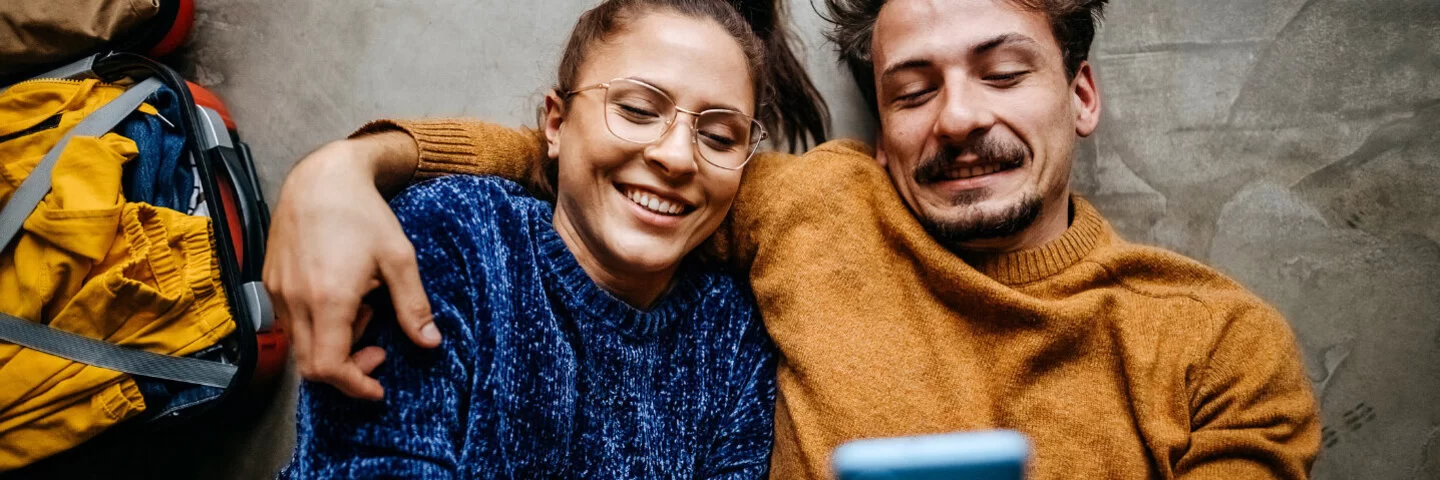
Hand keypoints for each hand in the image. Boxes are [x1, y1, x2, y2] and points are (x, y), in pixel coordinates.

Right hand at [263, 134, 438, 399]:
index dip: (354, 385)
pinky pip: (290, 322)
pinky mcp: (271, 281)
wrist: (321, 177)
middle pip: (311, 365)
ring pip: (300, 344)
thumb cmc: (361, 213)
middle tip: (378, 351)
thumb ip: (413, 305)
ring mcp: (278, 291)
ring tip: (363, 310)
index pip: (329, 368)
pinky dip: (317, 326)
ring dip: (333, 344)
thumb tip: (429, 342)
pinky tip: (342, 298)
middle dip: (348, 369)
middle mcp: (295, 300)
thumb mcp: (399, 258)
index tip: (376, 388)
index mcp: (328, 299)